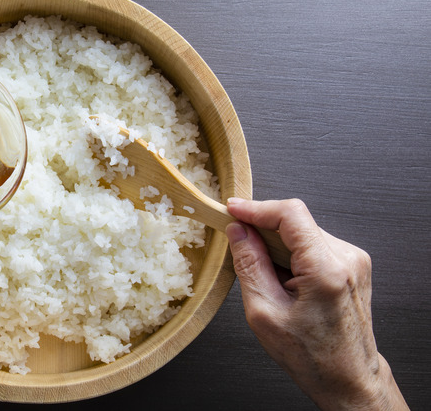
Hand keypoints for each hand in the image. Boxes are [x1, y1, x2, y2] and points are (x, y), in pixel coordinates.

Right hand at [225, 198, 406, 409]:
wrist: (348, 378)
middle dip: (263, 229)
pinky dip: (291, 254)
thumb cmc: (311, 356)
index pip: (290, 214)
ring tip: (267, 277)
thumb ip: (249, 265)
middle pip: (296, 221)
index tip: (233, 209)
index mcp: (326, 270)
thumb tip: (238, 232)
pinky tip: (284, 279)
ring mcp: (353, 260)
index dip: (256, 208)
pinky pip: (313, 245)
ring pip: (303, 232)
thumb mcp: (264, 312)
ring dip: (277, 244)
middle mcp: (346, 258)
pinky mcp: (351, 265)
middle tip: (238, 245)